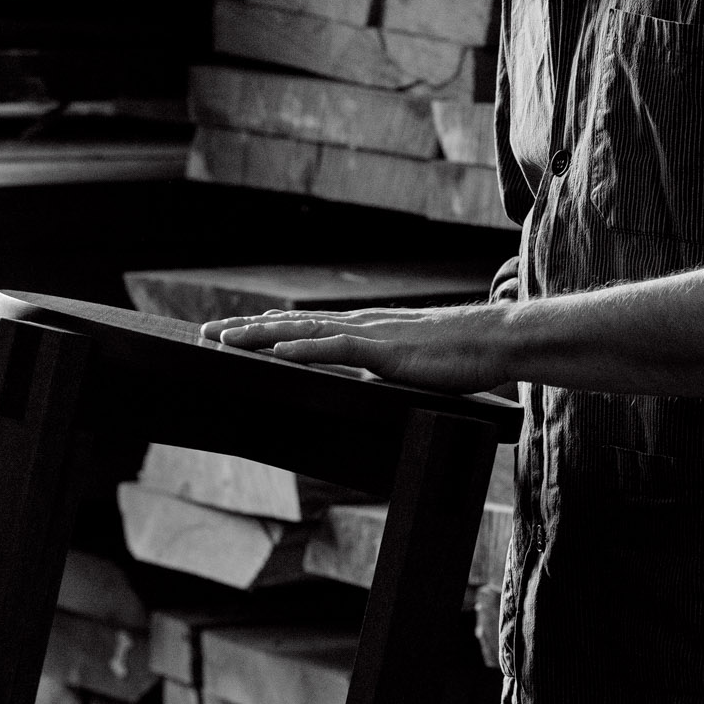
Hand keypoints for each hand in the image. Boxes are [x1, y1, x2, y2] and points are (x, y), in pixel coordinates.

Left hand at [200, 304, 509, 393]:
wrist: (496, 341)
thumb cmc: (464, 356)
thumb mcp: (414, 365)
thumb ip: (389, 368)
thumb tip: (372, 379)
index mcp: (366, 329)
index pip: (306, 325)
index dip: (267, 327)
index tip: (235, 330)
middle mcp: (361, 325)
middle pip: (292, 323)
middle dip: (247, 328)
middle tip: (208, 331)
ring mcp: (371, 335)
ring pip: (303, 331)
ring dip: (261, 335)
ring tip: (225, 339)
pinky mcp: (385, 351)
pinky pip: (336, 348)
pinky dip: (303, 349)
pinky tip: (277, 352)